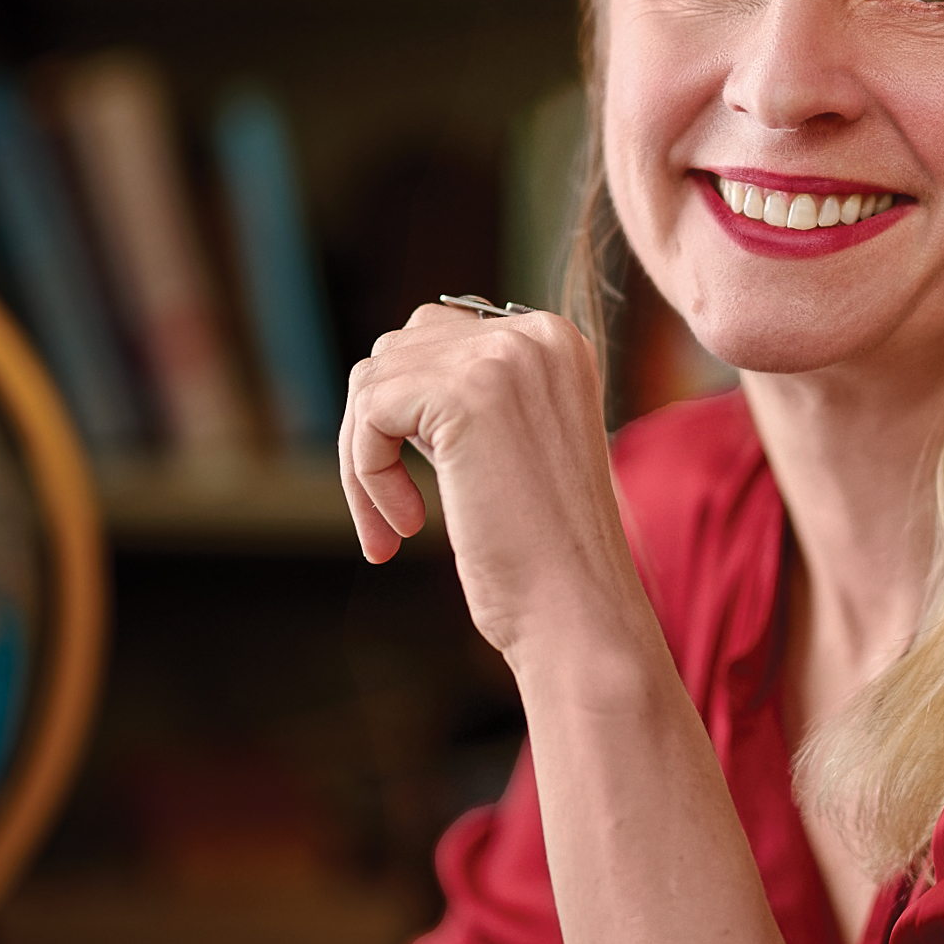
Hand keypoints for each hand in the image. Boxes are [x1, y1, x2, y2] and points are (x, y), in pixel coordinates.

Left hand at [339, 305, 642, 666]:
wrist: (578, 608)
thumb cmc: (544, 550)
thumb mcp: (511, 445)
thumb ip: (465, 395)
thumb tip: (385, 372)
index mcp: (555, 340)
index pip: (439, 336)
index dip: (408, 415)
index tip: (415, 491)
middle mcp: (535, 334)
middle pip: (400, 350)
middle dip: (378, 433)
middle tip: (392, 517)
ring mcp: (503, 356)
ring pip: (374, 380)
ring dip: (365, 460)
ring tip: (395, 529)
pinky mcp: (465, 392)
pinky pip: (370, 411)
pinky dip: (366, 474)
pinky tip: (406, 527)